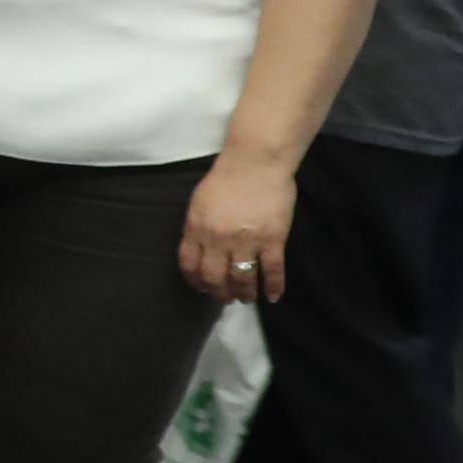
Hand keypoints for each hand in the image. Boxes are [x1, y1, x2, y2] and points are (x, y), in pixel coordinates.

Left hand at [179, 152, 295, 302]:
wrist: (256, 163)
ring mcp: (247, 241)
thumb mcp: (199, 203)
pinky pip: (272, 271)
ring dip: (244, 293)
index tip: (201, 287)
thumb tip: (197, 249)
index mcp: (196, 228)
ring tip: (245, 298)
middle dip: (218, 293)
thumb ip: (196, 227)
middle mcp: (218, 239)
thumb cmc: (225, 178)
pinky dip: (272, 287)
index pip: (189, 265)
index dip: (195, 281)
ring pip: (242, 278)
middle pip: (215, 277)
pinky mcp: (273, 240)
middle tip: (224, 299)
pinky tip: (272, 296)